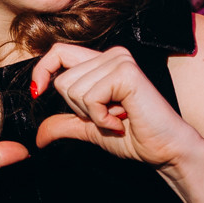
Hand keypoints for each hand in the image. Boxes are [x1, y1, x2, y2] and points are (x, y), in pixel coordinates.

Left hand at [31, 43, 201, 170]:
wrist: (165, 150)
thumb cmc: (135, 138)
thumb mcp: (90, 129)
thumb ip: (65, 125)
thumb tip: (38, 137)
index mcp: (103, 63)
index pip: (59, 52)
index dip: (42, 70)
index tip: (38, 92)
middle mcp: (112, 55)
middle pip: (63, 79)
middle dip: (79, 109)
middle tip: (109, 116)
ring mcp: (120, 61)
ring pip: (73, 89)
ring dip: (92, 114)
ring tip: (118, 117)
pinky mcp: (126, 73)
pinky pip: (89, 97)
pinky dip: (101, 117)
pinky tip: (122, 119)